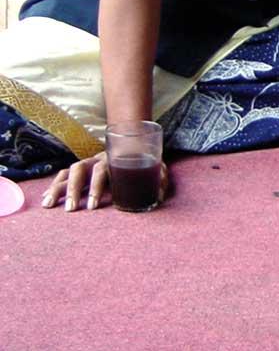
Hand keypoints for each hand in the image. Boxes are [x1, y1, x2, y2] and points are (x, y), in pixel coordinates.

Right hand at [42, 152, 169, 211]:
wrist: (135, 140)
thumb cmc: (146, 158)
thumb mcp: (156, 166)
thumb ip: (158, 179)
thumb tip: (159, 196)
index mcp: (115, 157)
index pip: (102, 170)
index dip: (96, 187)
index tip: (92, 206)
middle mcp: (98, 158)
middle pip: (80, 169)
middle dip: (74, 190)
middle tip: (72, 210)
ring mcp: (88, 162)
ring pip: (68, 171)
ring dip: (59, 188)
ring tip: (50, 205)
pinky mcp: (82, 168)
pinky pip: (64, 174)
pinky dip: (55, 185)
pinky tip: (47, 198)